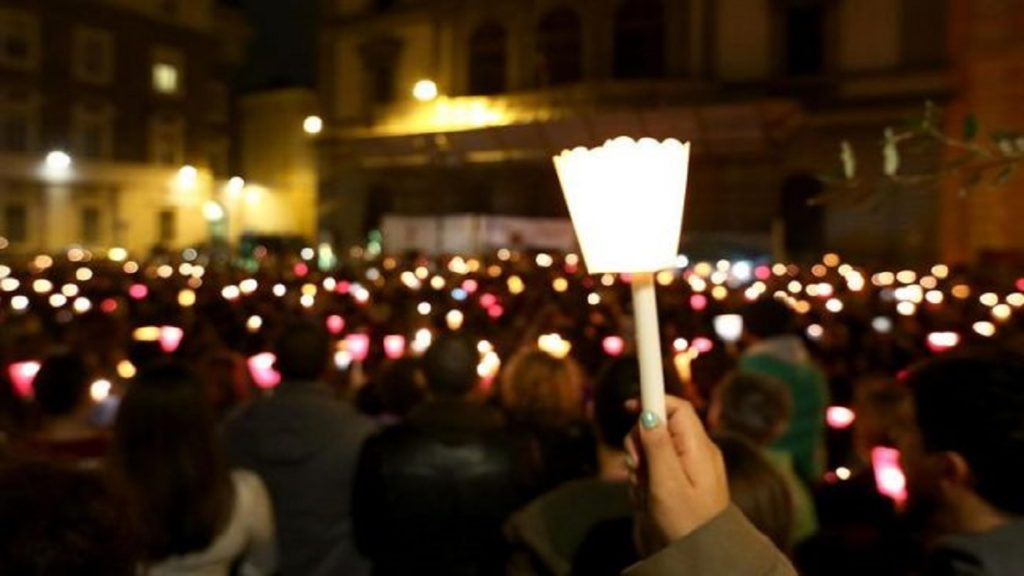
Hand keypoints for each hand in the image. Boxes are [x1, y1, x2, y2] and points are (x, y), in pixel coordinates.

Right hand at [625, 396, 729, 555]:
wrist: (704, 555)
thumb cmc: (687, 523)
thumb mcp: (668, 485)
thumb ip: (658, 447)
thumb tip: (648, 413)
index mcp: (698, 448)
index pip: (677, 407)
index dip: (653, 400)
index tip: (629, 406)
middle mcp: (696, 452)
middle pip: (660, 426)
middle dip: (640, 443)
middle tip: (636, 467)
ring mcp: (691, 466)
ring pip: (654, 448)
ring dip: (640, 465)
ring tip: (643, 490)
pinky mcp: (683, 480)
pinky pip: (658, 468)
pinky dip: (646, 479)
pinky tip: (647, 497)